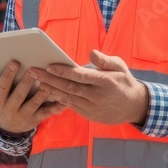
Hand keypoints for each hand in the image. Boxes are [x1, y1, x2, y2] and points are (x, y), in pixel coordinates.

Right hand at [0, 61, 66, 135]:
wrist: (8, 128)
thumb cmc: (0, 103)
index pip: (2, 87)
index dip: (8, 75)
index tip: (14, 62)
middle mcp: (10, 109)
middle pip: (19, 95)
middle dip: (26, 83)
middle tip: (34, 70)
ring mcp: (24, 115)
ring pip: (34, 104)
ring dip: (42, 94)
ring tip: (49, 84)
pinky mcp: (36, 120)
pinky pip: (47, 113)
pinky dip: (56, 107)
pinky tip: (64, 100)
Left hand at [30, 50, 148, 125]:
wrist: (134, 107)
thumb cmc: (124, 82)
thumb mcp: (120, 66)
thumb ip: (105, 60)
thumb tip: (91, 53)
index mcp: (105, 82)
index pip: (81, 76)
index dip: (64, 71)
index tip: (49, 65)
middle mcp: (97, 96)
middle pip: (69, 87)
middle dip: (50, 79)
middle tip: (34, 72)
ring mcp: (92, 107)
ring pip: (67, 98)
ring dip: (51, 90)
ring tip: (36, 82)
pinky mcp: (89, 114)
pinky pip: (71, 106)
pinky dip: (58, 100)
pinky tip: (47, 93)